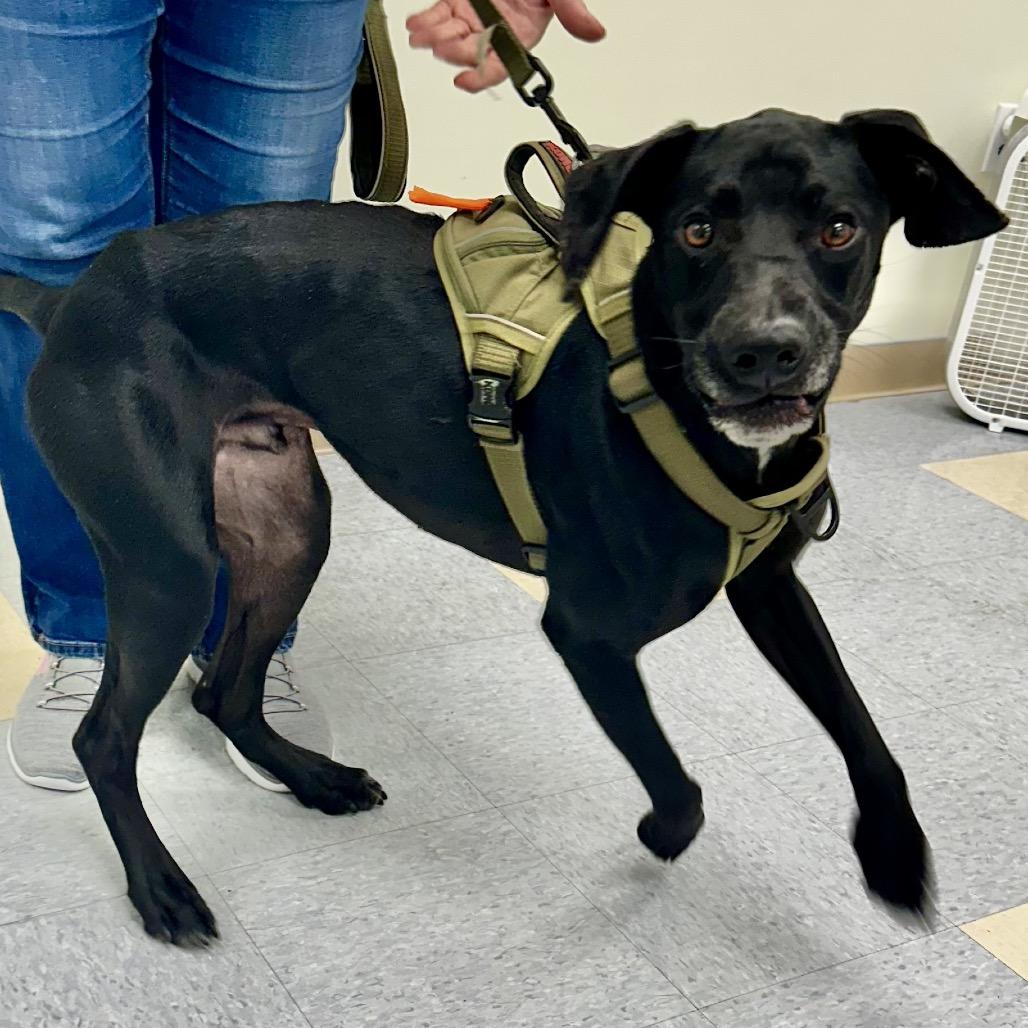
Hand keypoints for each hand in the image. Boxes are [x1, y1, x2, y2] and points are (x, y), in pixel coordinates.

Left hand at [406, 0, 604, 92]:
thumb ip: (572, 11)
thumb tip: (595, 32)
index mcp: (521, 35)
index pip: (501, 66)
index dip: (482, 76)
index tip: (464, 80)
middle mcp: (496, 30)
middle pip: (471, 51)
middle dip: (454, 51)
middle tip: (442, 46)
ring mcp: (475, 16)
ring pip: (451, 35)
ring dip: (434, 38)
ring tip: (421, 35)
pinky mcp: (457, 1)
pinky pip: (438, 16)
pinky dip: (425, 21)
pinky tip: (415, 24)